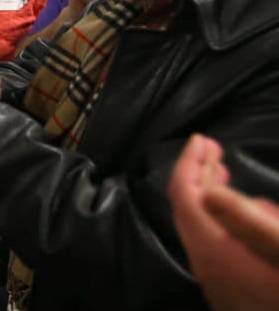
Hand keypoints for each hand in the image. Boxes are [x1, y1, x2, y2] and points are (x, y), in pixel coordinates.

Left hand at [168, 134, 278, 310]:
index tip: (202, 139)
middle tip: (211, 148)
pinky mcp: (231, 290)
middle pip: (188, 209)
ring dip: (209, 195)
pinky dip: (222, 219)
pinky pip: (216, 243)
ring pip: (201, 227)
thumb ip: (246, 221)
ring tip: (221, 171)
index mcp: (212, 249)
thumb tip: (209, 192)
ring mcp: (216, 279)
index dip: (189, 162)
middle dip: (196, 173)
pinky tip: (246, 214)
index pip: (183, 194)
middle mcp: (205, 264)